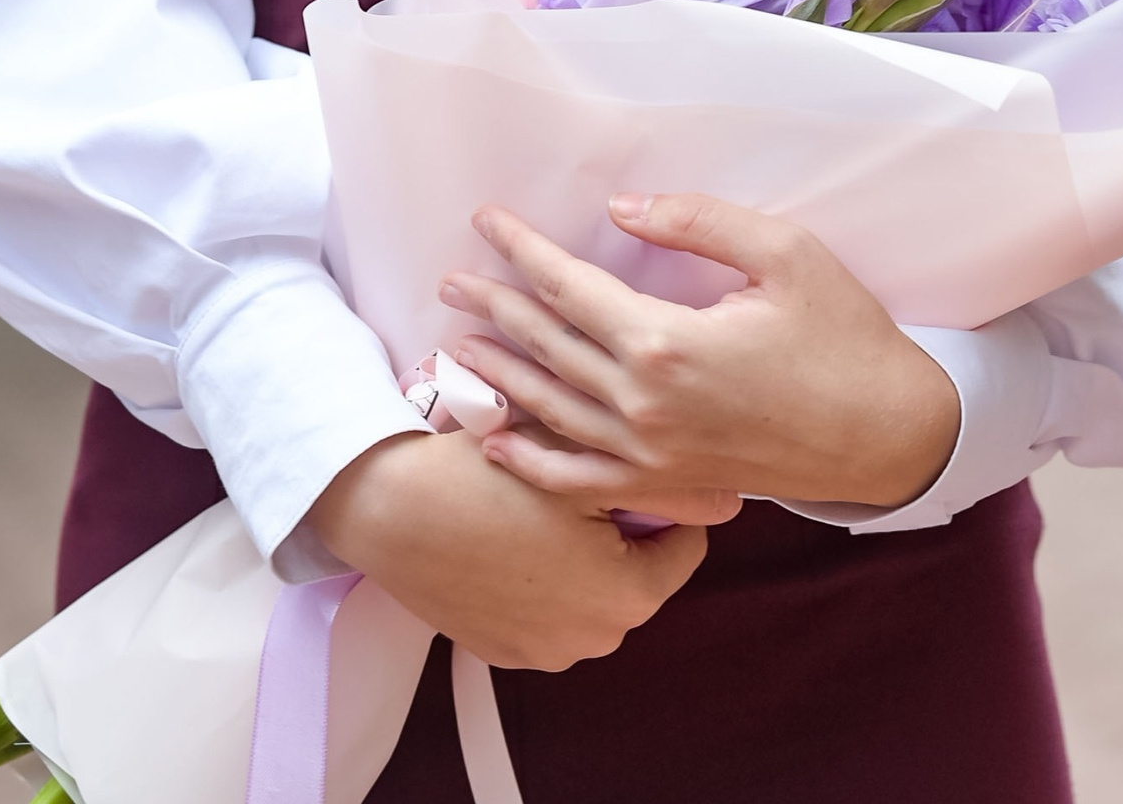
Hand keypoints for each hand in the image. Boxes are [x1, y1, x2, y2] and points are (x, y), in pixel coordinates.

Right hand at [306, 429, 728, 671]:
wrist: (392, 507)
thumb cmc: (491, 476)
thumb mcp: (588, 469)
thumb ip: (666, 488)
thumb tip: (730, 500)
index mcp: (626, 599)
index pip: (684, 545)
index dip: (662, 500)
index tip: (628, 472)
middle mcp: (592, 641)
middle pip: (639, 572)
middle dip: (623, 529)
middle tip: (581, 481)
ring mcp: (542, 653)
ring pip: (594, 592)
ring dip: (583, 554)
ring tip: (545, 506)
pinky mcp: (500, 651)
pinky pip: (548, 611)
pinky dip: (542, 578)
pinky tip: (514, 536)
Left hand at [441, 195, 961, 515]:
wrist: (884, 432)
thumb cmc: (843, 334)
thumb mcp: (785, 251)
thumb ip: (699, 223)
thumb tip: (623, 208)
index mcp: (668, 342)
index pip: (571, 288)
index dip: (524, 252)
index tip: (488, 221)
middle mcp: (644, 405)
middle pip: (549, 348)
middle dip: (495, 309)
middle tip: (452, 280)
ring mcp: (650, 456)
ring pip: (551, 412)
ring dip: (499, 376)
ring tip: (456, 346)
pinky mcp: (665, 485)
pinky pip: (578, 480)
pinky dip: (531, 461)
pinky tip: (497, 444)